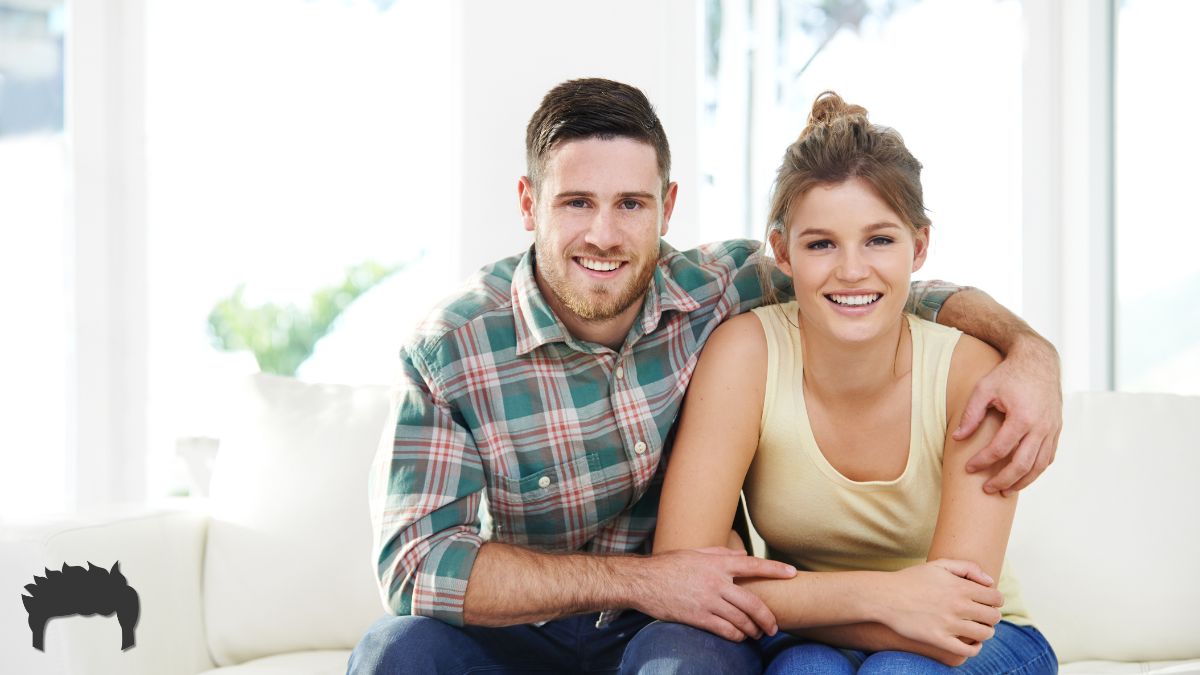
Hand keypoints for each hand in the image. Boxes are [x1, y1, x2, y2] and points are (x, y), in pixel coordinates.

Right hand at [633, 547, 795, 641]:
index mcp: (716, 563)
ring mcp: (707, 600)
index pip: (753, 565)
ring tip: (757, 634)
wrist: (642, 581)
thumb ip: (721, 553)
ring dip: (753, 629)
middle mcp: (715, 581)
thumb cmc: (668, 565)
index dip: (775, 569)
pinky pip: (725, 630)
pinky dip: (737, 636)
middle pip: (752, 602)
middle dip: (768, 617)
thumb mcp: (695, 552)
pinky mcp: (697, 617)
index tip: (792, 573)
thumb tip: (743, 556)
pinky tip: (740, 637)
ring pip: (741, 619)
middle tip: (774, 627)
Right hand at [876, 559, 1002, 659]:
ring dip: (985, 632)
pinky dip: (975, 648)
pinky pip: (968, 650)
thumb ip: (967, 568)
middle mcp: (958, 606)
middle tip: (983, 616)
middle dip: (992, 616)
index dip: (996, 600)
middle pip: (993, 617)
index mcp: (960, 587)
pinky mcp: (939, 640)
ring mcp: (949, 624)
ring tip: (977, 628)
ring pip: (984, 634)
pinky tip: (971, 642)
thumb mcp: (938, 565)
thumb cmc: (911, 579)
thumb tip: (990, 582)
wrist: (885, 597)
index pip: (996, 598)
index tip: (988, 602)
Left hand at [955, 334, 1062, 495]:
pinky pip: (1049, 457)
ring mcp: (1052, 429)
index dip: (982, 462)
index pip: (1000, 449)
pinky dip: (1036, 470)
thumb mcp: (984, 389)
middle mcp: (1041, 427)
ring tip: (1005, 491)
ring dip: (1022, 482)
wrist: (1039, 360)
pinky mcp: (1057, 429)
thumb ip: (971, 415)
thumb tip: (958, 439)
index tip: (968, 468)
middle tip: (987, 490)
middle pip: (1023, 465)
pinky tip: (1022, 476)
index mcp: (1022, 417)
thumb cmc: (1008, 374)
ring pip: (1039, 466)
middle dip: (1004, 481)